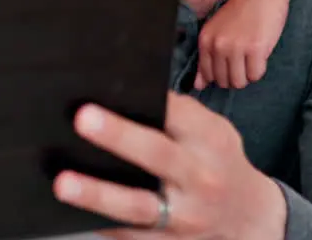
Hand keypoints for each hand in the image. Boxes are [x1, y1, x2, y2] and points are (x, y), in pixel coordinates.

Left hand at [53, 93, 286, 238]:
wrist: (248, 216)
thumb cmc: (219, 162)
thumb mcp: (213, 132)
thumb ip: (180, 114)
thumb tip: (127, 91)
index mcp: (210, 141)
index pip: (178, 115)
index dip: (147, 101)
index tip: (116, 87)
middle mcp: (200, 178)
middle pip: (157, 155)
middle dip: (119, 137)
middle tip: (83, 119)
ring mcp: (184, 215)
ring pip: (138, 206)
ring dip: (98, 195)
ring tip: (63, 183)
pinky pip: (131, 236)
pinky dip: (102, 224)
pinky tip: (73, 212)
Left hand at [195, 0, 287, 89]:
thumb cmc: (241, 12)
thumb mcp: (217, 31)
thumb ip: (207, 58)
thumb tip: (198, 86)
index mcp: (205, 40)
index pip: (207, 75)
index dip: (220, 75)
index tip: (230, 65)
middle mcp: (217, 45)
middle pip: (224, 81)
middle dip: (235, 76)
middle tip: (243, 60)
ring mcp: (236, 48)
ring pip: (240, 82)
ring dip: (247, 75)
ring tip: (251, 58)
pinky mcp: (255, 49)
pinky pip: (256, 75)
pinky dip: (259, 70)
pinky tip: (260, 55)